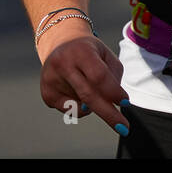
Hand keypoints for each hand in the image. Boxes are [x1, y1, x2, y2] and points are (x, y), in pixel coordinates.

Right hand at [38, 21, 129, 135]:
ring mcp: (51, 80)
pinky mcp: (46, 94)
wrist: (61, 43)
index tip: (125, 103)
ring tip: (89, 84)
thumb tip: (109, 104)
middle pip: (88, 96)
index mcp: (81, 52)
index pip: (98, 76)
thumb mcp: (106, 56)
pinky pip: (70, 110)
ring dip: (94, 104)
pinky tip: (77, 89)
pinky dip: (81, 106)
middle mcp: (63, 65)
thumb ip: (112, 77)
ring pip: (81, 105)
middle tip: (123, 128)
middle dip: (108, 114)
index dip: (113, 92)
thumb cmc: (90, 52)